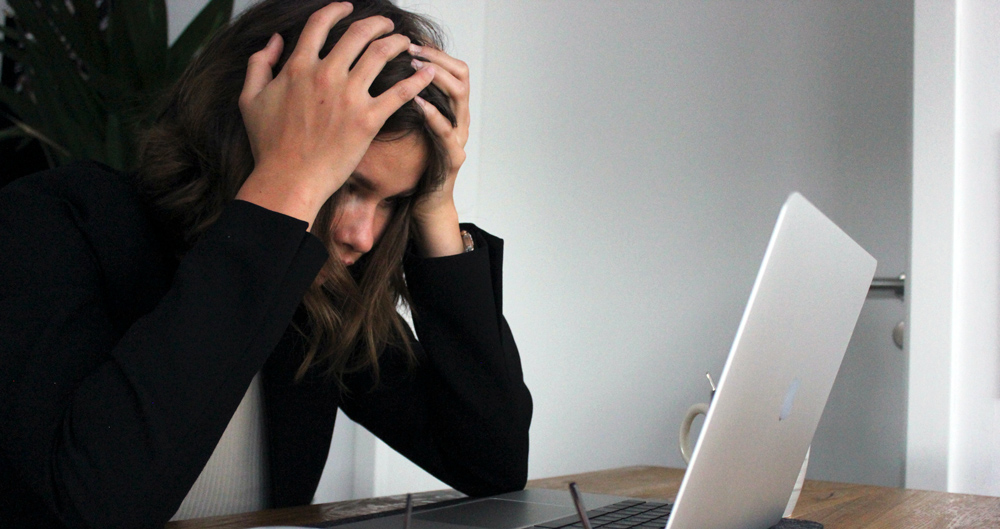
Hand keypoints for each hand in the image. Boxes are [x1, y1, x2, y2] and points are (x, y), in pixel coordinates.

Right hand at [235, 2, 435, 227]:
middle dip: (377, 23)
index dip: (337, 10)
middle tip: (387, 25)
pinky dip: (418, 79)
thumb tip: (274, 40)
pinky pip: (400, 92)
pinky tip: (428, 72)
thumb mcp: (250, 99)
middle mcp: (326, 74)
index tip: (348, 8)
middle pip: (358, 33)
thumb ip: (259, 64)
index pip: (320, 23)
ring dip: (398, 43)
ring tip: (406, 43)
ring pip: (381, 54)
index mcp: (298, 66)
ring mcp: (349, 96)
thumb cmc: (269, 145)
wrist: (288, 179)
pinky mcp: (368, 120)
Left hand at [409, 44, 470, 256]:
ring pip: (460, 97)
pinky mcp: (453, 158)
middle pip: (461, 74)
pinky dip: (433, 114)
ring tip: (414, 68)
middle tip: (411, 49)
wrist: (424, 204)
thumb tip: (378, 72)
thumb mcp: (407, 126)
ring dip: (436, 78)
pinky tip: (417, 102)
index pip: (452, 67)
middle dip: (436, 58)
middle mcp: (459, 119)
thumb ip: (402, 101)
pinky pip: (447, 131)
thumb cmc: (413, 165)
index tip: (411, 40)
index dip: (435, 51)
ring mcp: (459, 137)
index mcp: (449, 109)